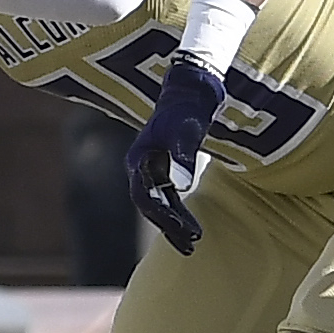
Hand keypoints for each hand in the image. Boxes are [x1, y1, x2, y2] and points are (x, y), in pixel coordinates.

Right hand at [127, 55, 226, 253]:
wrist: (193, 87)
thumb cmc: (190, 106)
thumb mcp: (188, 130)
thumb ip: (185, 156)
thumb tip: (182, 187)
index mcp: (140, 158)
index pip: (146, 197)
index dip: (164, 216)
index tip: (185, 230)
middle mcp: (140, 165)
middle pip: (150, 205)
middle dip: (169, 226)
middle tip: (191, 245)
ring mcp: (150, 167)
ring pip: (157, 203)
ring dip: (172, 224)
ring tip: (192, 245)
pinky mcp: (163, 167)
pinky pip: (165, 197)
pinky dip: (176, 213)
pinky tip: (189, 227)